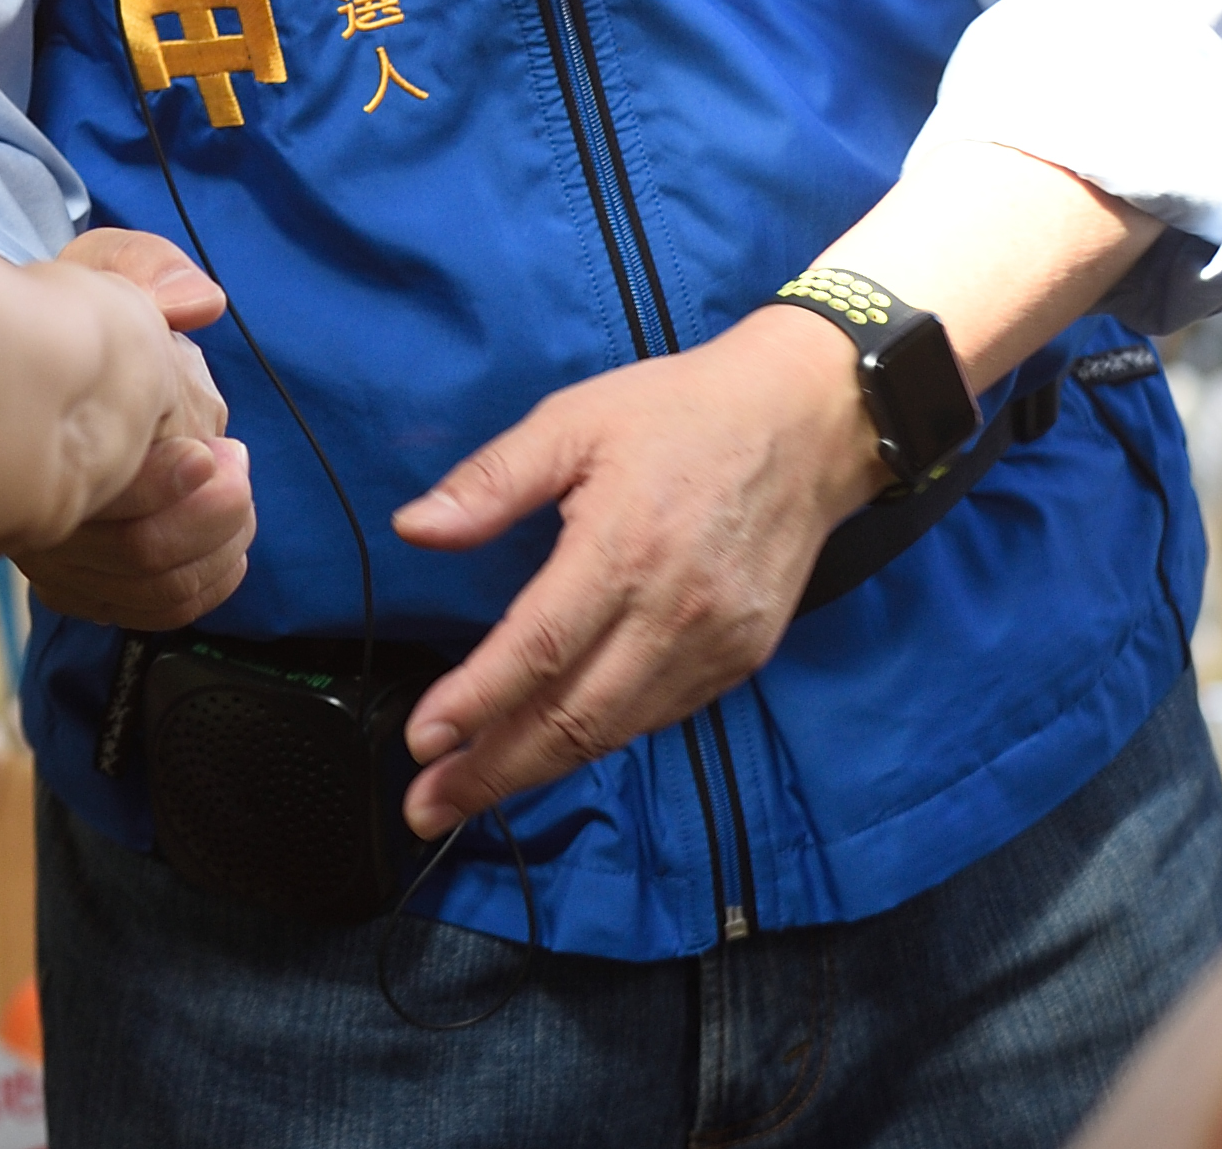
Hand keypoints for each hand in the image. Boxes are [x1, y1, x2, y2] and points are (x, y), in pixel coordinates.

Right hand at [12, 230, 254, 629]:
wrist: (25, 375)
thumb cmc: (68, 319)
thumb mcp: (102, 269)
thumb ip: (149, 271)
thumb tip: (200, 303)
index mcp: (48, 425)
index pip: (106, 481)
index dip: (169, 480)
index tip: (213, 455)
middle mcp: (41, 501)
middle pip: (136, 549)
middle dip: (212, 515)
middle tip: (236, 469)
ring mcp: (55, 549)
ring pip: (150, 584)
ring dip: (217, 545)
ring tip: (236, 494)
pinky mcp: (77, 581)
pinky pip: (150, 607)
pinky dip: (205, 583)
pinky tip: (229, 545)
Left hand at [386, 308, 879, 838]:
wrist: (808, 421)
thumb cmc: (681, 412)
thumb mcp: (574, 421)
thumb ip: (492, 481)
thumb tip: (413, 528)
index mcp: (623, 548)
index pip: (538, 650)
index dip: (475, 703)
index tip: (420, 740)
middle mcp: (673, 613)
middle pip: (573, 719)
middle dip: (492, 772)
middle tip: (425, 807)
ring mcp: (715, 645)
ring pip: (615, 732)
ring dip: (538, 771)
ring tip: (471, 792)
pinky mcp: (742, 659)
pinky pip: (659, 717)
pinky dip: (600, 740)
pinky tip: (553, 749)